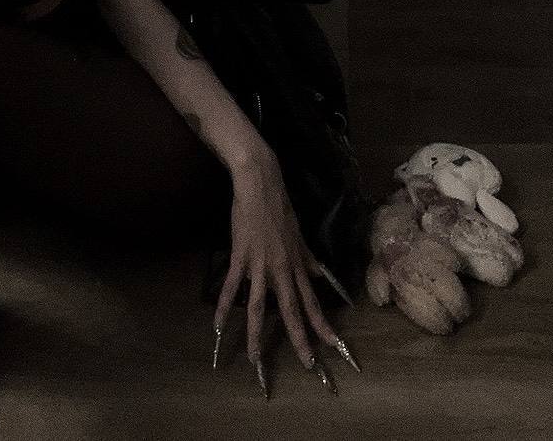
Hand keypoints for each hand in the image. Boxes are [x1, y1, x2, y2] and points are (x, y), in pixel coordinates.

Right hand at [215, 150, 349, 394]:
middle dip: (300, 340)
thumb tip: (319, 275)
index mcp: (297, 265)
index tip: (336, 347)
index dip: (324, 325)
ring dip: (256, 336)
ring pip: (258, 307)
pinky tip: (217, 327)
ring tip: (255, 361)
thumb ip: (307, 258)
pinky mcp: (241, 257)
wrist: (261, 185)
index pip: (313, 302)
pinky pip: (232, 287)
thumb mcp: (299, 235)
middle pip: (292, 311)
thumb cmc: (279, 208)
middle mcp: (282, 270)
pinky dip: (222, 307)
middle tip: (309, 367)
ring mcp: (260, 265)